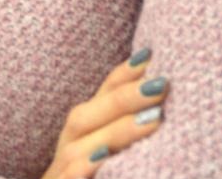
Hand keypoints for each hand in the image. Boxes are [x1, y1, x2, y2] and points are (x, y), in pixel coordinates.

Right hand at [41, 53, 167, 178]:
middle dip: (123, 97)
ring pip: (76, 149)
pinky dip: (84, 168)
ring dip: (114, 131)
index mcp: (78, 138)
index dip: (121, 75)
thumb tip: (164, 111)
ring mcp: (57, 175)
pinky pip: (66, 178)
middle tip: (162, 84)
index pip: (97, 99)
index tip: (151, 55)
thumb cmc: (96, 177)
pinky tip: (105, 158)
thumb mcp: (110, 156)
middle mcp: (64, 152)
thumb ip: (124, 136)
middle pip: (84, 117)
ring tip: (152, 119)